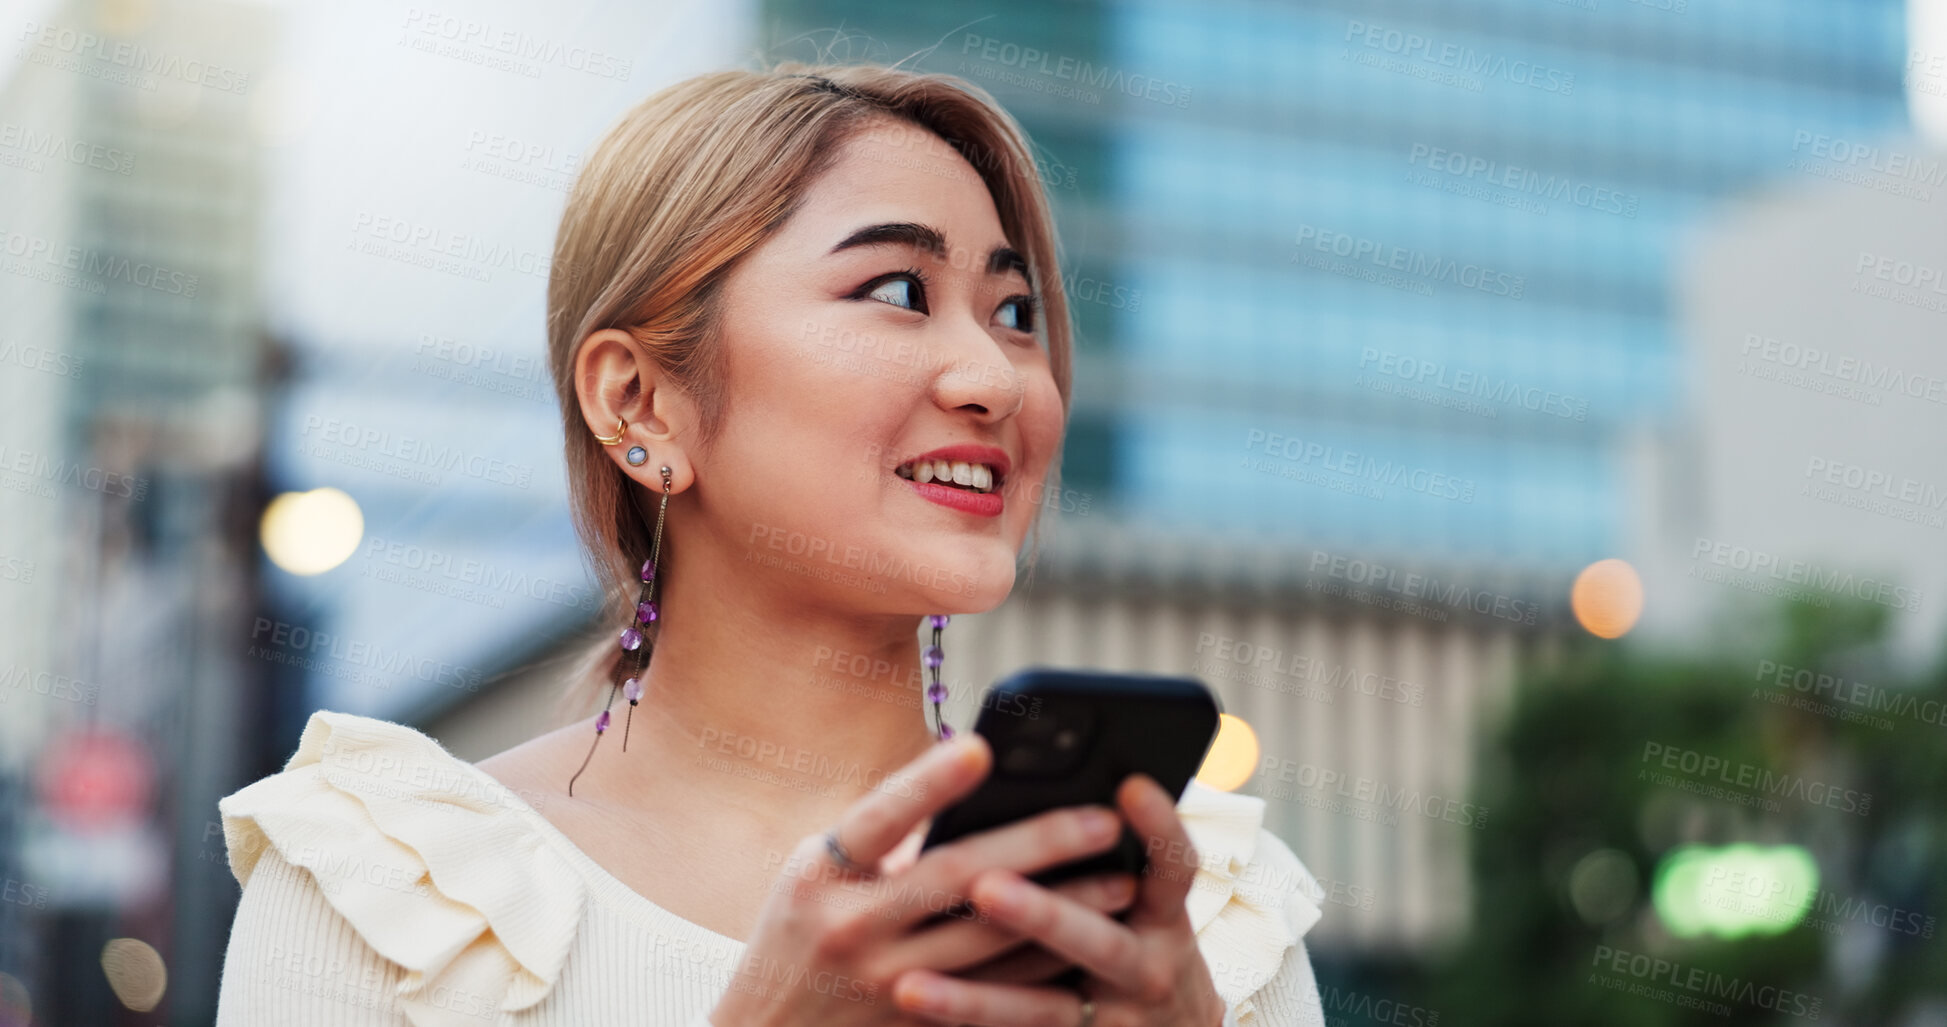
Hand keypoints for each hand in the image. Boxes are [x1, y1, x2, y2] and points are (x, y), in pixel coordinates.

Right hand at [707, 733, 1140, 1026]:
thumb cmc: (797, 934)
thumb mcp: (813, 878)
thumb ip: (880, 842)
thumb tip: (979, 792)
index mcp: (817, 876)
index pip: (877, 819)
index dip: (928, 782)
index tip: (982, 746)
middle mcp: (848, 929)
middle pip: (954, 878)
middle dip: (1036, 844)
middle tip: (1103, 819)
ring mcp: (884, 985)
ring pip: (990, 943)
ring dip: (1064, 909)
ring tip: (1121, 880)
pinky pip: (993, 996)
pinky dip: (1045, 967)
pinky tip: (1089, 944)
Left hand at [888, 774, 1226, 1026]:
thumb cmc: (1143, 945)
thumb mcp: (1149, 906)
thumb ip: (1109, 861)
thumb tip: (1046, 800)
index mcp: (1164, 917)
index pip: (1174, 865)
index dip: (1158, 827)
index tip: (1129, 785)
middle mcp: (1149, 969)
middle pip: (1098, 941)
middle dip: (1041, 914)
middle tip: (986, 886)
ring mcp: (1115, 1019)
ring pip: (1041, 1010)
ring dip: (974, 997)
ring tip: (911, 983)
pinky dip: (967, 1023)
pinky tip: (918, 1009)